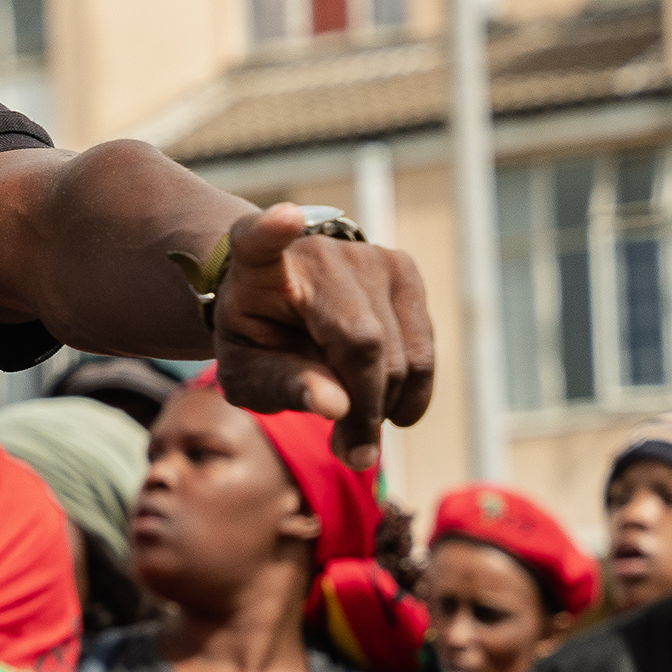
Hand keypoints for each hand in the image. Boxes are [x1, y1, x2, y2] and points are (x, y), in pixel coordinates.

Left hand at [211, 206, 436, 470]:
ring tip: (360, 437)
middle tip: (350, 453)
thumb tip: (337, 408)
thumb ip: (284, 386)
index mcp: (256, 265)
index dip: (270, 231)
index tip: (283, 218)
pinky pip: (423, 346)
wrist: (283, 300)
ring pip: (401, 350)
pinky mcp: (405, 271)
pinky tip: (387, 409)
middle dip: (364, 409)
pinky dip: (411, 390)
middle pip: (362, 339)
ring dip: (388, 406)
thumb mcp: (248, 373)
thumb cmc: (258, 339)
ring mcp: (369, 255)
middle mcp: (318, 250)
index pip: (259, 241)